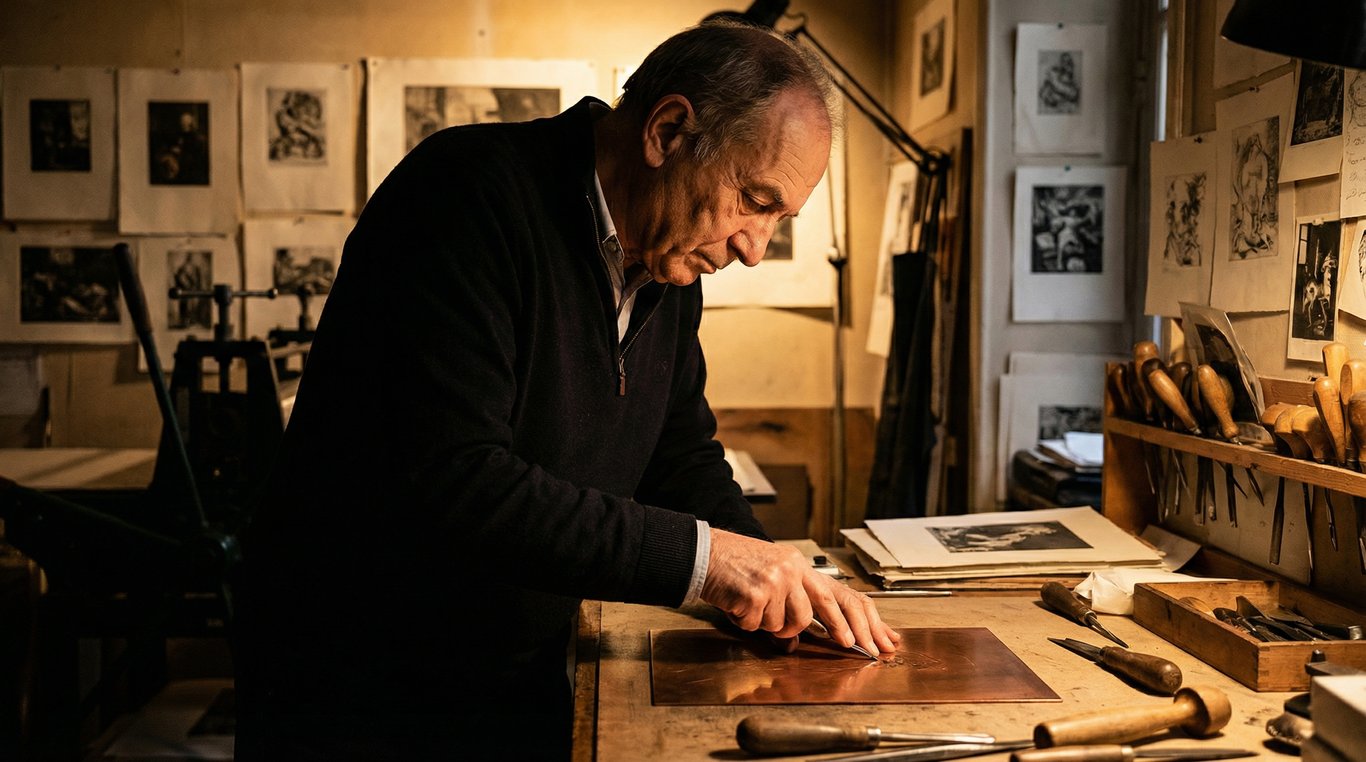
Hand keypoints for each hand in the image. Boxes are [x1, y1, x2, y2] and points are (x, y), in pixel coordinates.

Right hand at [699, 529, 899, 656]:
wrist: (704, 552)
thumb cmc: (735, 566)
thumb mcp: (770, 578)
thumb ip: (789, 605)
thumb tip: (795, 643)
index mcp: (798, 566)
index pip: (836, 593)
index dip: (856, 618)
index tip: (869, 638)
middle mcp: (791, 571)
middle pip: (823, 608)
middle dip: (840, 629)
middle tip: (849, 645)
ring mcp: (774, 582)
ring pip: (788, 624)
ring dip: (771, 626)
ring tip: (754, 609)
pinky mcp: (755, 594)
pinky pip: (758, 625)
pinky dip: (746, 622)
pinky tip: (737, 605)